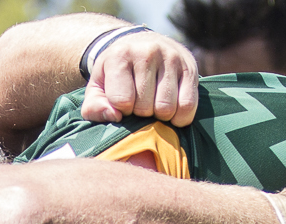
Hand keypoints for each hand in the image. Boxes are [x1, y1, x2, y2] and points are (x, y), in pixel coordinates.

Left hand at [81, 31, 200, 127]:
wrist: (139, 45)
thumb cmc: (116, 75)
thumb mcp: (97, 88)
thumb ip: (94, 107)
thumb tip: (115, 116)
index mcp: (120, 56)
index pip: (123, 101)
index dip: (122, 111)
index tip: (122, 103)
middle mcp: (147, 52)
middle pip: (145, 108)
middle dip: (141, 113)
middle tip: (139, 103)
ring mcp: (171, 57)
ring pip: (167, 109)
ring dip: (160, 116)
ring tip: (154, 104)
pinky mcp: (190, 67)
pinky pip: (188, 106)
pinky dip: (179, 117)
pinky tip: (171, 110)